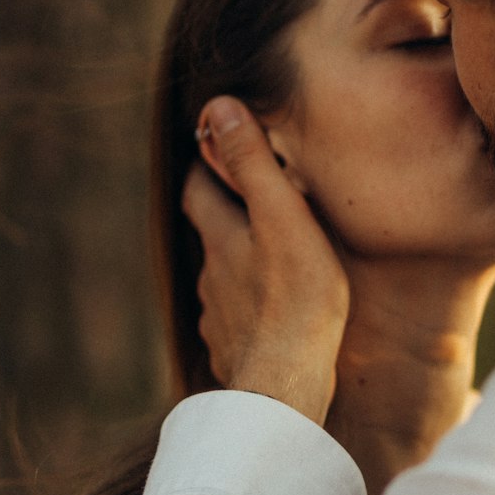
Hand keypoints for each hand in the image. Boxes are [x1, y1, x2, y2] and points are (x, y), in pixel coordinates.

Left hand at [181, 97, 348, 424]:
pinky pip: (238, 320)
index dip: (205, 166)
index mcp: (221, 237)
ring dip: (241, 264)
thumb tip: (219, 107)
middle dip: (226, 215)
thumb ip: (253, 164)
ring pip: (224, 278)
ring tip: (271, 257)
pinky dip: (251, 308)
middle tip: (253, 201)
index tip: (220, 148)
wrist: (285, 387)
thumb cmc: (296, 300)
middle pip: (210, 234)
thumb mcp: (283, 218)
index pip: (198, 189)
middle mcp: (212, 274)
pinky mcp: (233, 350)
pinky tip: (272, 314)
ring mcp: (219, 316)